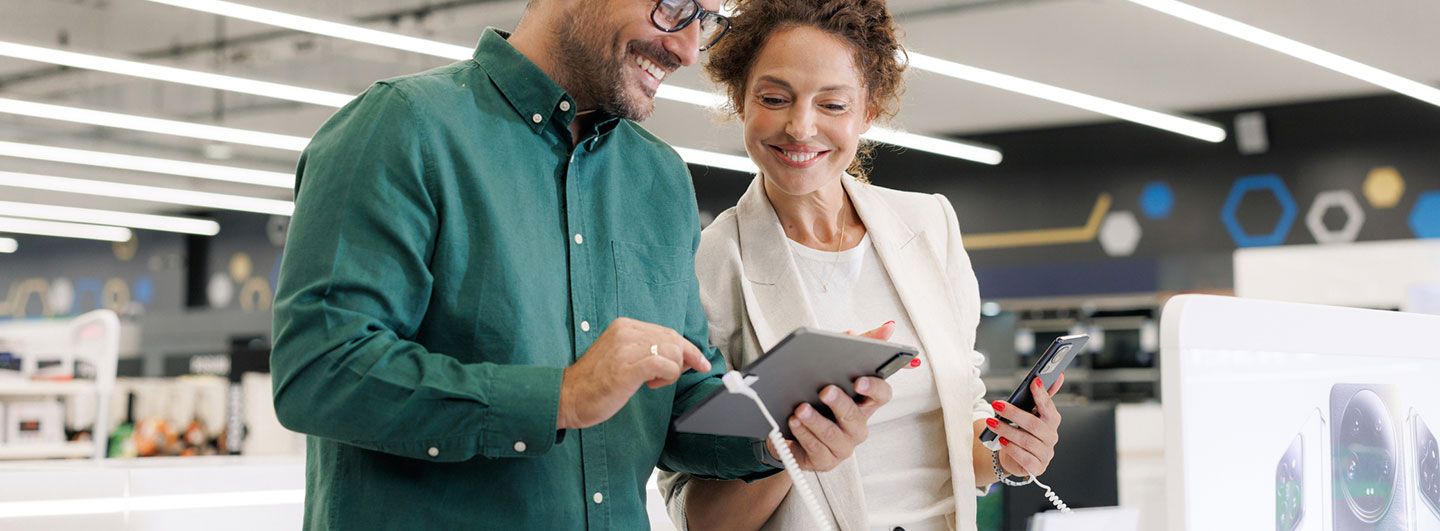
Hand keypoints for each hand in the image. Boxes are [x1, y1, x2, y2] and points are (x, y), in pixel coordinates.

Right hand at [557, 317, 711, 429]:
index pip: (667, 332)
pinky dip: (667, 377)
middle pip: (673, 340)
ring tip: (654, 382)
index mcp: (624, 326)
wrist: (567, 397)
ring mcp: (626, 348)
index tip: (701, 362)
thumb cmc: (595, 382)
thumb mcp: (620, 355)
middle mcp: (626, 332)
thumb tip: (678, 355)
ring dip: (672, 371)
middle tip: (677, 376)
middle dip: (685, 360)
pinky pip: (664, 366)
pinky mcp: (627, 367)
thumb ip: (644, 350)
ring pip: (672, 352)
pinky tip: (651, 385)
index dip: (688, 348)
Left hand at [768, 321, 896, 470]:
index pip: (882, 395)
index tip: (859, 380)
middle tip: (824, 390)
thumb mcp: (835, 366)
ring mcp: (842, 446)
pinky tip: (792, 424)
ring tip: (799, 409)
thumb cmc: (815, 395)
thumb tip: (887, 327)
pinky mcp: (824, 460)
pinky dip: (803, 435)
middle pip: (855, 416)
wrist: (787, 429)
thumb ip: (861, 344)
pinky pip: (816, 449)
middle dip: (840, 403)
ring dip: (815, 421)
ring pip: (833, 434)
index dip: (874, 388)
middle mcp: (857, 426)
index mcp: (864, 403)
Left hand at [988, 374, 1064, 476]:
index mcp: (1051, 421)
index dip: (1042, 394)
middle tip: (997, 404)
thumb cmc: (1021, 431)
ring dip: (1007, 430)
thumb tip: (1059, 376)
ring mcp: (1046, 454)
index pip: (1049, 407)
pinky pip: (1026, 459)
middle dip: (1014, 413)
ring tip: (992, 423)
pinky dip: (1013, 449)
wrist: (1013, 457)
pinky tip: (1001, 441)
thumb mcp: (1028, 412)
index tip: (1034, 381)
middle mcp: (1051, 437)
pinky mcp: (1037, 468)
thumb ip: (1041, 396)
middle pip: (1034, 424)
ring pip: (1027, 441)